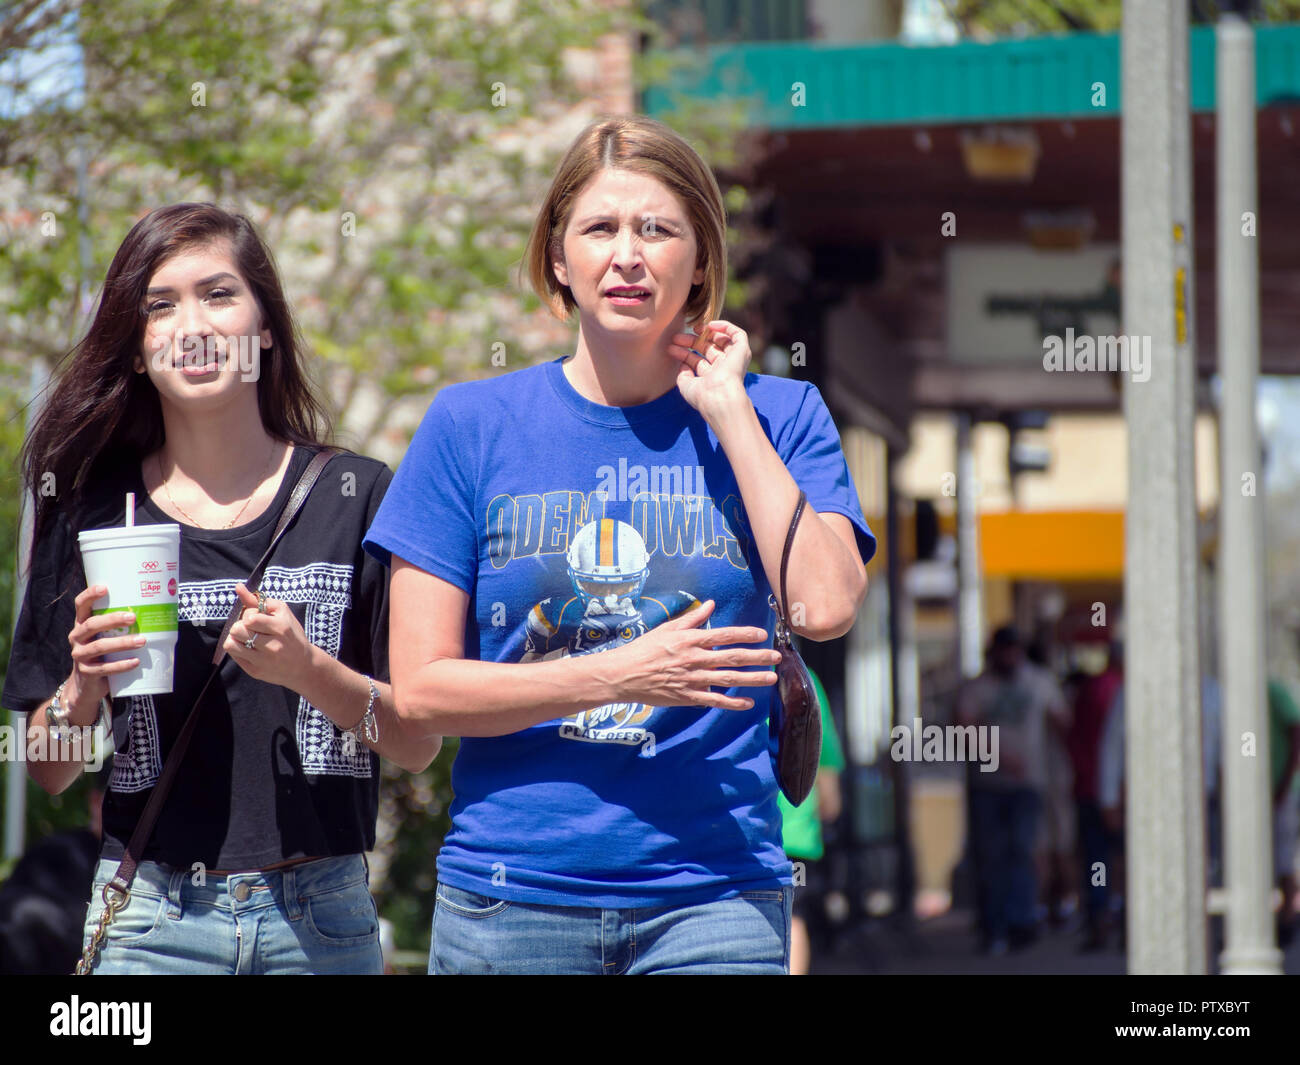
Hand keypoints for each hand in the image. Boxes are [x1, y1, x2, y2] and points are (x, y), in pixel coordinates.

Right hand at [66, 584, 143, 719]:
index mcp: (82, 625)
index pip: (81, 605)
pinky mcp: (86, 673)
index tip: (105, 587)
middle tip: (132, 617)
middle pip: (91, 625)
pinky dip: (122, 665)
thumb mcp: (105, 637)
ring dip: (122, 643)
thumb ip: (119, 626)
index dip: (90, 595)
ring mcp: (79, 656)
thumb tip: (156, 611)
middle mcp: (77, 638)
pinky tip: (136, 662)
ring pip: (99, 646)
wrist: (87, 686)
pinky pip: (104, 668)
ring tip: (142, 640)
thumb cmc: (103, 655)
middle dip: (112, 619)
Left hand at [223, 583, 315, 690]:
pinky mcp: (255, 671)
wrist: (304, 666)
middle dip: (241, 626)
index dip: (249, 615)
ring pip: (230, 644)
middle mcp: (272, 645)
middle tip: (250, 629)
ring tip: (246, 638)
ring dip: (236, 638)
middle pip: (237, 629)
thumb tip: (238, 587)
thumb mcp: (281, 613)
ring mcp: (263, 661)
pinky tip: (248, 649)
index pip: (249, 617)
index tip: (257, 619)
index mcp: (281, 627)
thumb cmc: (291, 635)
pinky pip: (234, 655)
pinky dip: (238, 649)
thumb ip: (258, 600)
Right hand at [598, 599, 779, 710]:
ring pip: (728, 679)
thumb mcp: (667, 629)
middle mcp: (694, 659)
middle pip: (732, 657)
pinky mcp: (687, 697)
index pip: (723, 635)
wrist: (623, 674)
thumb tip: (710, 604)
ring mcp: (692, 679)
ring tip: (770, 677)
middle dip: (757, 656)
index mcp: (689, 640)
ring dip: (752, 679)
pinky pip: (714, 701)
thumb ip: (692, 618)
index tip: (762, 634)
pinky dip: (732, 703)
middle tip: (776, 656)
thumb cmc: (644, 649)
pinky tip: (748, 703)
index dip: (744, 634)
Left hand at [667, 320, 752, 421]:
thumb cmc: (702, 396)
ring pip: (722, 341)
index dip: (684, 353)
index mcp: (712, 379)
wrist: (719, 397)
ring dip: (707, 333)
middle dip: (692, 341)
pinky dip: (726, 327)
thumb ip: (683, 374)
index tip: (672, 347)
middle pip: (708, 349)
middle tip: (677, 337)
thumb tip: (683, 363)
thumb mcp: (686, 386)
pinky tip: (711, 325)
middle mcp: (724, 369)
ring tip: (694, 328)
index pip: (698, 362)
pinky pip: (738, 335)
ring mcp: (734, 360)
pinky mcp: (743, 352)